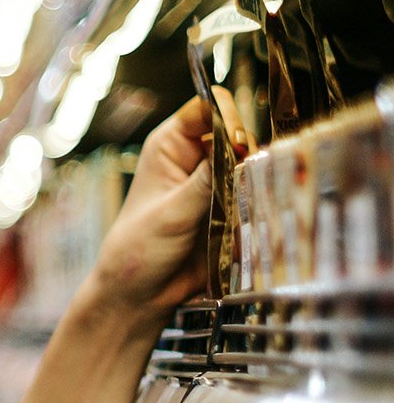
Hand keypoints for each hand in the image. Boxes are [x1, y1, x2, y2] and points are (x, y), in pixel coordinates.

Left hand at [82, 87, 248, 321]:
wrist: (141, 294)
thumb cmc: (138, 250)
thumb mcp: (171, 213)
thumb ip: (206, 181)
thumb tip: (239, 149)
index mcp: (170, 146)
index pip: (208, 108)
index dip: (227, 117)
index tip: (237, 143)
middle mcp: (196, 158)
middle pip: (239, 134)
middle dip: (250, 152)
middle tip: (248, 177)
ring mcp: (217, 183)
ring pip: (254, 164)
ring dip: (260, 179)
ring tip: (252, 201)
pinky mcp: (232, 207)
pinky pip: (259, 193)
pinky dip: (264, 201)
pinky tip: (261, 214)